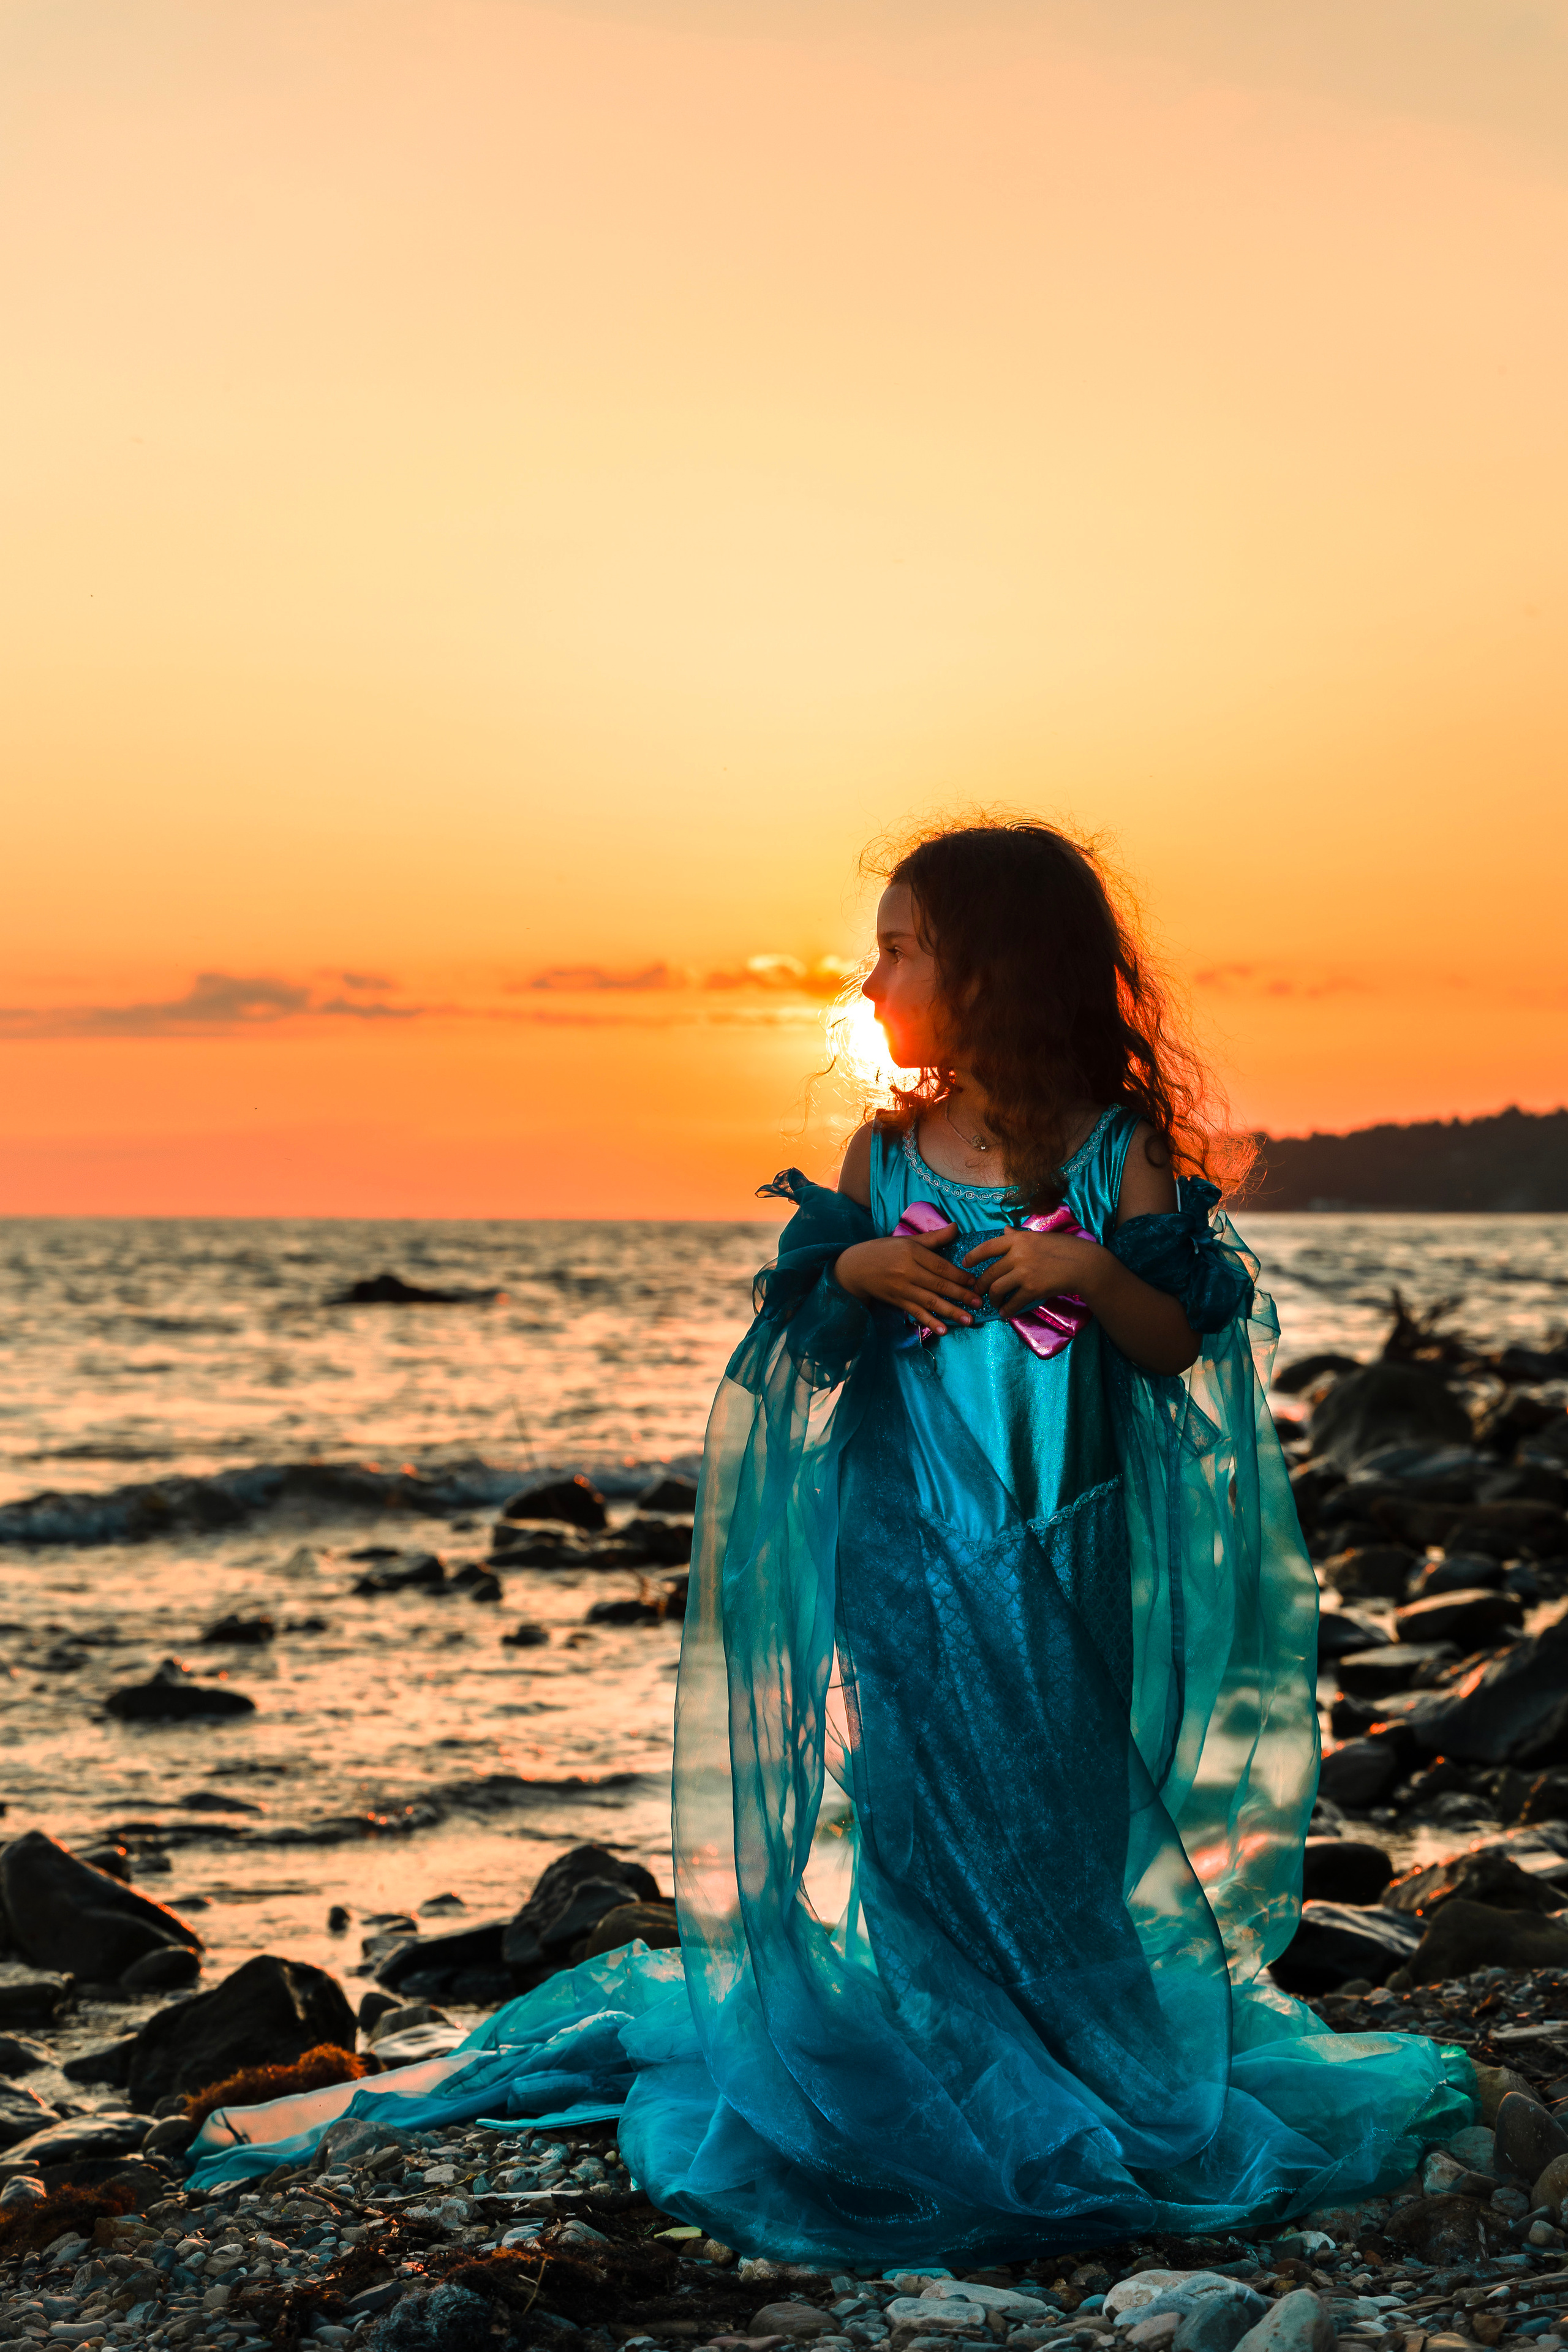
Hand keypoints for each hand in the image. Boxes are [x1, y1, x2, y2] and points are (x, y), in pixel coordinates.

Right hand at [833, 1226, 979, 1334]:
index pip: (940, 1266)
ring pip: (930, 1301)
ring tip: (968, 1320)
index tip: (975, 1282)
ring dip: (950, 1311)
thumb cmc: (883, 1250)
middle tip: (979, 1303)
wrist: (855, 1267)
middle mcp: (907, 1271)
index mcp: (912, 1252)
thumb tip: (956, 1227)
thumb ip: (933, 1237)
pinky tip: (943, 1330)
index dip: (959, 1275)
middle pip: (939, 1285)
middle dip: (961, 1295)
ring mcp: (902, 1288)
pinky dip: (930, 1321)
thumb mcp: (907, 1240)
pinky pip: (916, 1313)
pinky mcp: (897, 1301)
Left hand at [963, 1228, 1105, 1314]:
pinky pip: (1013, 1302)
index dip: (972, 1256)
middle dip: (980, 1285)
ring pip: (997, 1288)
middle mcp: (1017, 1254)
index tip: (965, 1263)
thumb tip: (1005, 1230)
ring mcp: (1024, 1272)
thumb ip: (1018, 1236)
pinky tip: (1005, 1313)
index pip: (987, 1247)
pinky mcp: (1032, 1288)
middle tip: (978, 1291)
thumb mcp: (1039, 1237)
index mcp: (1018, 1240)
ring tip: (994, 1303)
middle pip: (989, 1272)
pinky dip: (1006, 1310)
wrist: (1084, 1264)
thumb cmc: (1063, 1248)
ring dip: (992, 1299)